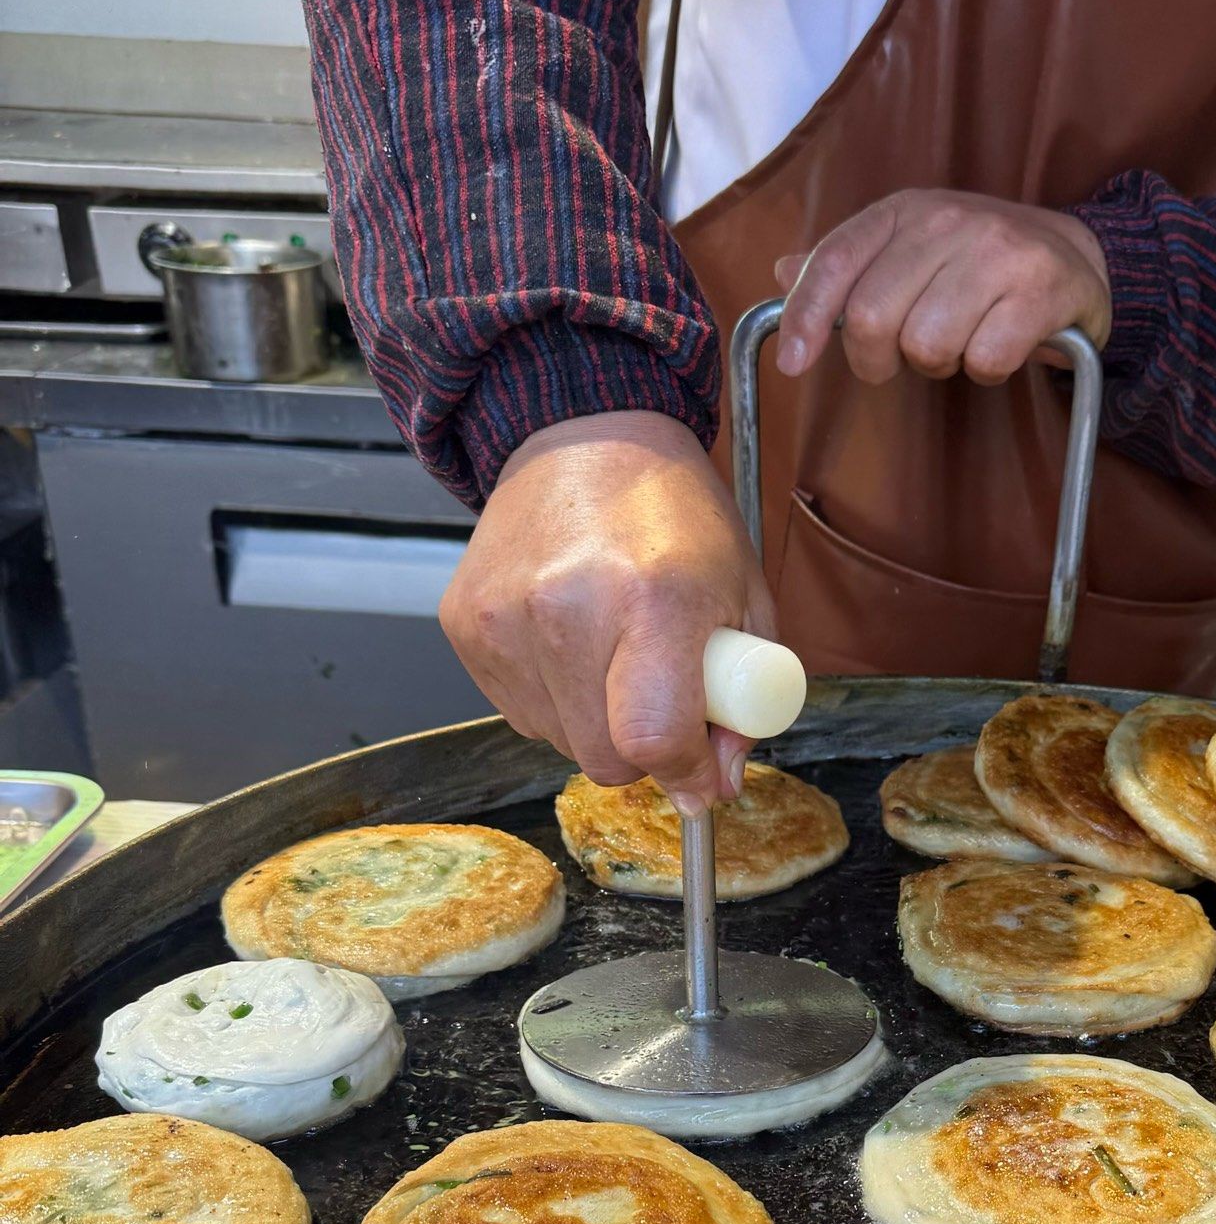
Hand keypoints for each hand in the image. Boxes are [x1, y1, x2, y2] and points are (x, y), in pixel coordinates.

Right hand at [440, 412, 773, 814]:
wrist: (584, 437)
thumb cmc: (672, 514)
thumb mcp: (742, 595)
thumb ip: (744, 700)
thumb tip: (712, 787)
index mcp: (653, 598)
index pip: (654, 738)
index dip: (684, 771)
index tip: (700, 770)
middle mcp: (567, 608)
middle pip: (603, 758)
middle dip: (641, 746)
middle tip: (658, 689)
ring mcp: (505, 618)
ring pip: (558, 742)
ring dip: (593, 720)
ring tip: (611, 649)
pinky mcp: (464, 624)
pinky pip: (517, 711)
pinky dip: (551, 696)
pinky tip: (568, 640)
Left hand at [773, 190, 1110, 387]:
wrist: (1077, 258)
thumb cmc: (979, 265)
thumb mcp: (910, 248)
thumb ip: (850, 264)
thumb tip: (782, 273)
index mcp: (903, 210)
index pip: (834, 262)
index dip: (804, 318)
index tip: (794, 365)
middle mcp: (947, 221)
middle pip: (872, 318)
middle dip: (878, 359)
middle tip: (904, 358)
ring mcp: (997, 252)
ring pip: (927, 344)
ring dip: (939, 364)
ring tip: (962, 342)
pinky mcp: (1041, 290)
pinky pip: (985, 360)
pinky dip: (987, 370)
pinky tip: (999, 346)